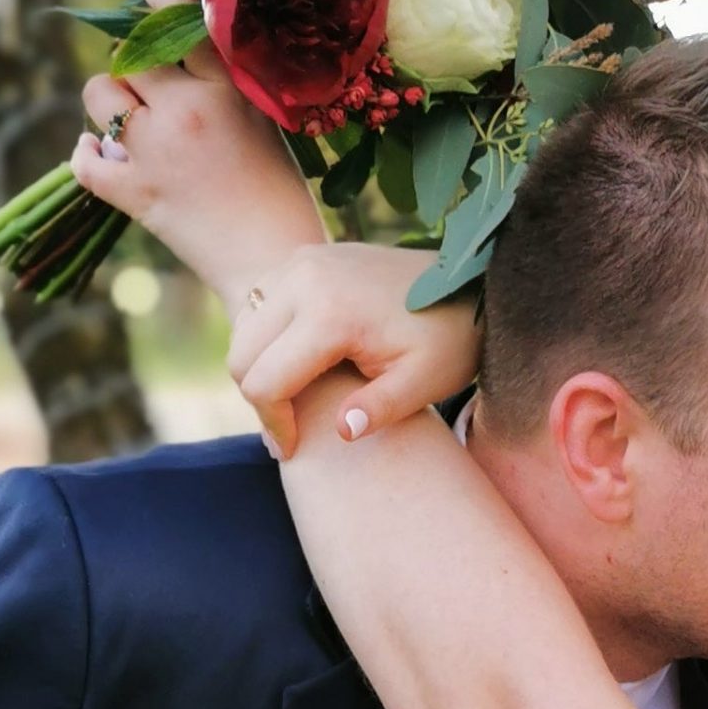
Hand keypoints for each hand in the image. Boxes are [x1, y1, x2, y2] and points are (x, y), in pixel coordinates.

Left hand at [71, 0, 326, 305]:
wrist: (274, 262)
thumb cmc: (280, 191)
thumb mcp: (264, 117)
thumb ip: (226, 78)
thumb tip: (182, 38)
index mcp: (223, 87)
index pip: (175, 14)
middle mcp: (182, 111)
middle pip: (128, 53)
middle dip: (133, 60)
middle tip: (149, 79)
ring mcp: (152, 152)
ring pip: (98, 93)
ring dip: (110, 102)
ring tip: (131, 120)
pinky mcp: (131, 193)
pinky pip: (84, 158)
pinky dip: (88, 152)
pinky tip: (102, 151)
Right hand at [227, 243, 479, 455]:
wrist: (466, 282)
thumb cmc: (448, 338)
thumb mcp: (424, 382)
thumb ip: (381, 409)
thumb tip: (341, 431)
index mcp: (331, 312)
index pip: (265, 383)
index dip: (275, 425)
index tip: (294, 449)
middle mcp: (304, 278)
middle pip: (241, 355)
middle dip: (259, 399)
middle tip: (290, 430)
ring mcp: (300, 262)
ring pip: (244, 331)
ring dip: (259, 368)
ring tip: (294, 400)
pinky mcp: (302, 259)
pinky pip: (259, 308)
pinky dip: (265, 341)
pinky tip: (298, 366)